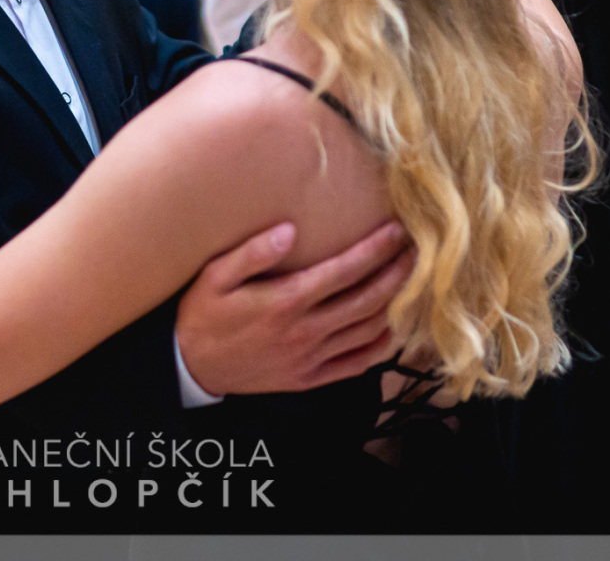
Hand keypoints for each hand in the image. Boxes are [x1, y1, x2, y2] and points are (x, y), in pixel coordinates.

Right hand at [175, 220, 411, 395]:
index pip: (345, 272)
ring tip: (410, 282)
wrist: (192, 367)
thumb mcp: (215, 276)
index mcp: (285, 301)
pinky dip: (381, 346)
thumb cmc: (203, 314)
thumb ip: (252, 252)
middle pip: (367, 301)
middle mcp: (304, 331)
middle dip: (397, 273)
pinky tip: (391, 328)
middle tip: (417, 251)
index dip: (376, 250)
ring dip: (395, 306)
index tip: (396, 230)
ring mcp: (310, 358)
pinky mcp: (309, 378)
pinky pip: (356, 364)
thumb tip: (289, 231)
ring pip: (368, 332)